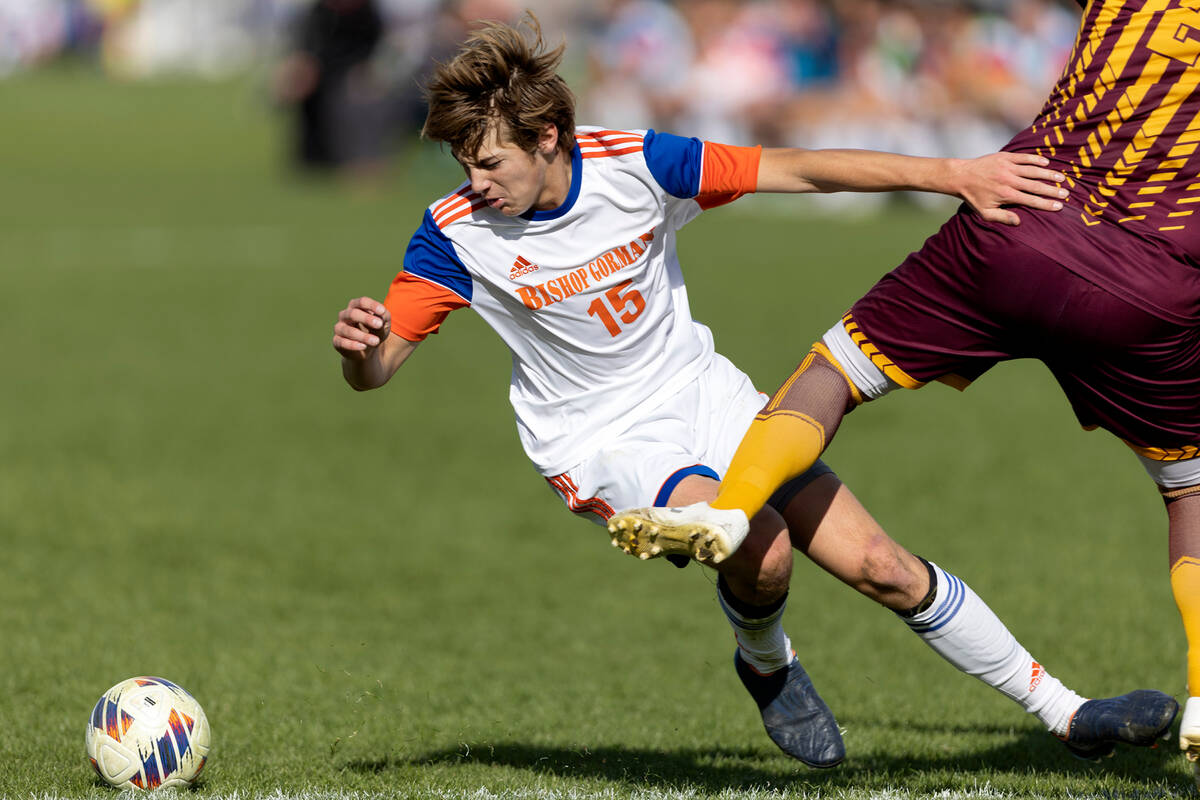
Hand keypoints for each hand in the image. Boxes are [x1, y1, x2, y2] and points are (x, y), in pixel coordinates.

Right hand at [333, 296, 390, 359]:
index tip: (382, 311)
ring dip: (363, 336)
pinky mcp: (337, 341)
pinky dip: (353, 345)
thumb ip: (384, 316)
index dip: (371, 305)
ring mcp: (339, 328)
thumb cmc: (376, 331)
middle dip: (366, 319)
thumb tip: (381, 312)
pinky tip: (364, 346)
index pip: (362, 302)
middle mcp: (345, 315)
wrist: (368, 350)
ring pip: (348, 330)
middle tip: (379, 324)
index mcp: (356, 306)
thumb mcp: (384, 324)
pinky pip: (342, 342)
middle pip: (353, 314)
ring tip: (376, 341)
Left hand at [951, 152, 1067, 225]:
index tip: (1059, 206)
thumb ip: (1002, 217)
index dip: (1046, 204)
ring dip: (1049, 174)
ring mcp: (1008, 167)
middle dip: (1053, 190)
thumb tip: (1019, 222)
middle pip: (1036, 185)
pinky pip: (1025, 158)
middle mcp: (1009, 180)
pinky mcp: (1005, 157)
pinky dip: (1036, 160)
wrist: (961, 176)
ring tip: (1062, 178)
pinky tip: (1046, 163)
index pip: (1031, 200)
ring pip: (1034, 170)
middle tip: (1066, 193)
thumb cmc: (973, 197)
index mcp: (1006, 195)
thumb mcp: (984, 212)